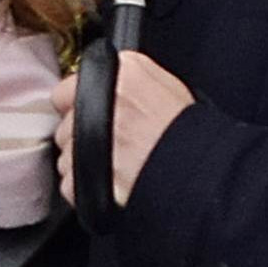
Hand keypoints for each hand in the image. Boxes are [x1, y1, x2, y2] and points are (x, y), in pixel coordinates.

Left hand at [58, 49, 191, 206]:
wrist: (201, 172)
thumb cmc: (190, 134)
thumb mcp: (167, 86)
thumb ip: (129, 77)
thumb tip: (108, 81)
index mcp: (122, 76)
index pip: (66, 90)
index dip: (76, 106)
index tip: (88, 115)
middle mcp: (100, 106)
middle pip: (66, 127)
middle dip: (82, 137)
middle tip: (112, 145)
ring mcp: (89, 142)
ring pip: (67, 158)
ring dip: (83, 164)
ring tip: (117, 167)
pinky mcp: (86, 176)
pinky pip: (71, 185)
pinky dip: (85, 190)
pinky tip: (113, 184)